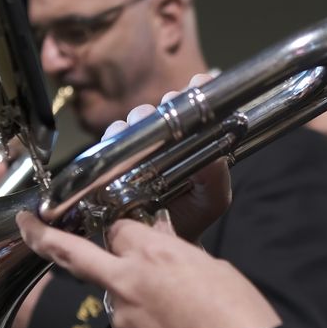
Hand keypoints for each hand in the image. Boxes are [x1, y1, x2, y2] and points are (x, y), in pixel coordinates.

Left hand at [16, 210, 278, 327]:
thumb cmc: (241, 318)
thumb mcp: (218, 271)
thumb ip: (182, 255)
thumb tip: (165, 242)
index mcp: (156, 253)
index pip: (120, 229)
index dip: (124, 231)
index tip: (126, 235)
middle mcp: (127, 281)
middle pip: (76, 253)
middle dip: (44, 237)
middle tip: (26, 224)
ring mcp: (119, 318)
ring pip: (114, 300)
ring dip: (132, 303)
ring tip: (176, 323)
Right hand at [106, 74, 231, 241]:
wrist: (161, 243)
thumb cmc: (192, 216)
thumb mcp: (212, 198)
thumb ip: (216, 176)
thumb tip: (213, 156)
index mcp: (192, 138)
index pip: (196, 103)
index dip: (197, 88)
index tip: (199, 84)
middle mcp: (165, 135)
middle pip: (161, 105)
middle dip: (164, 105)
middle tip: (167, 111)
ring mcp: (139, 144)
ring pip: (134, 118)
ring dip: (137, 122)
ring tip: (142, 136)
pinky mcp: (114, 156)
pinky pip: (110, 138)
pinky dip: (115, 138)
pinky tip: (121, 147)